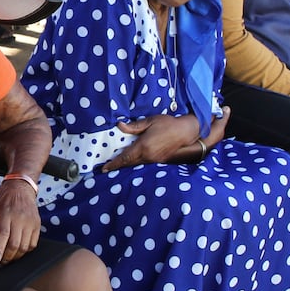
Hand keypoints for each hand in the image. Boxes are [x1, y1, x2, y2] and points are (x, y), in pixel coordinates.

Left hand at [0, 178, 41, 264]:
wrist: (21, 186)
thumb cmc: (4, 195)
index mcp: (6, 213)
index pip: (3, 235)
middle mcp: (19, 218)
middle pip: (15, 244)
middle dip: (7, 257)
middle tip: (0, 262)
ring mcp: (30, 222)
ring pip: (24, 246)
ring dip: (16, 256)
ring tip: (8, 258)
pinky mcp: (37, 225)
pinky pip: (33, 243)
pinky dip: (25, 250)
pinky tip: (18, 251)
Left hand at [102, 109, 229, 171]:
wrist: (185, 131)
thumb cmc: (167, 124)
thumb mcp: (150, 121)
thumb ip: (134, 126)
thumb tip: (119, 126)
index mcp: (143, 146)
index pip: (125, 158)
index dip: (114, 164)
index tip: (104, 168)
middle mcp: (148, 156)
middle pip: (129, 163)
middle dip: (117, 165)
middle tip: (106, 168)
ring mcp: (154, 159)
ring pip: (136, 164)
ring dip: (126, 164)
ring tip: (116, 164)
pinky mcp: (159, 160)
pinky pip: (143, 162)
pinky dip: (135, 162)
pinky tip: (131, 160)